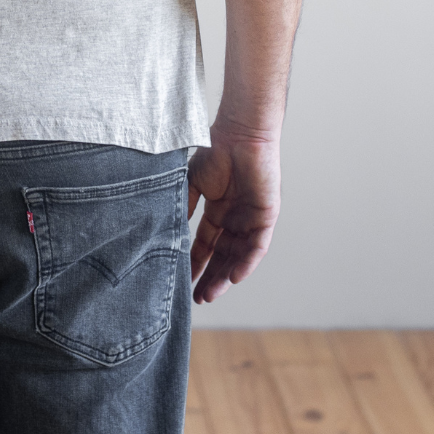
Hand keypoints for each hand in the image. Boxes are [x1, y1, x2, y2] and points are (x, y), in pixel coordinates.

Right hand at [187, 128, 280, 302]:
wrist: (239, 134)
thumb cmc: (215, 151)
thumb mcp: (191, 182)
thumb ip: (183, 206)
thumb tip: (167, 231)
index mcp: (217, 210)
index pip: (205, 244)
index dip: (195, 263)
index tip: (183, 282)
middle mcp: (235, 218)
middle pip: (222, 256)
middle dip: (210, 277)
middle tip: (197, 299)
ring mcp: (251, 218)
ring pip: (239, 256)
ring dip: (225, 276)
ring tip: (210, 294)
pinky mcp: (266, 216)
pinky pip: (257, 246)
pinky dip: (246, 263)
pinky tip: (234, 277)